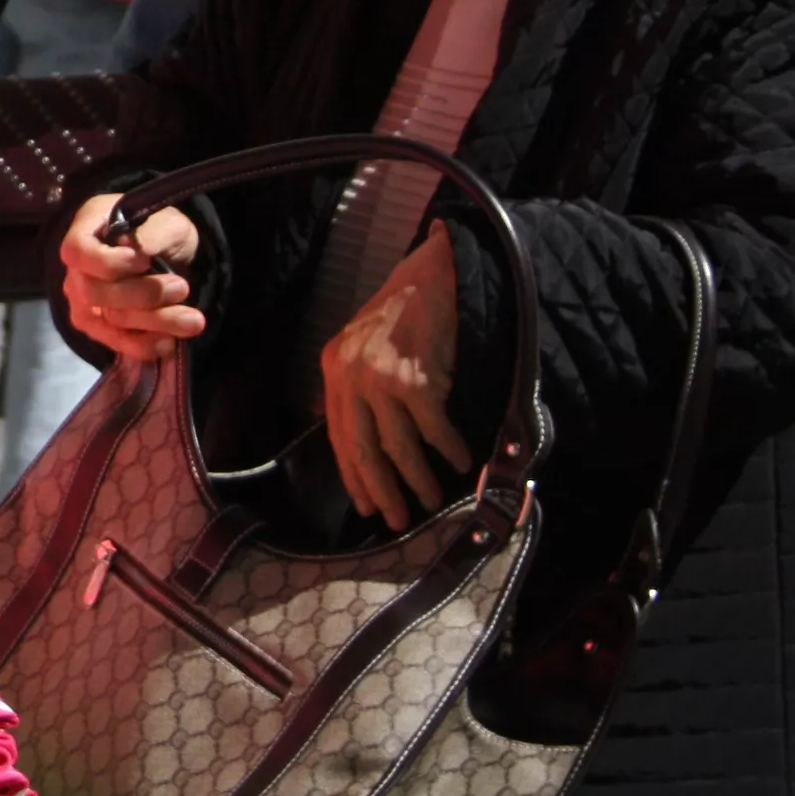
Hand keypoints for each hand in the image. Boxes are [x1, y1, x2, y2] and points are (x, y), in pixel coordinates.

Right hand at [60, 194, 202, 362]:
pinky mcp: (101, 329)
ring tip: (194, 319)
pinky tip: (171, 341)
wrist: (170, 253)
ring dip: (156, 321)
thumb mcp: (165, 224)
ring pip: (111, 321)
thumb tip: (131, 249)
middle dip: (142, 294)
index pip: (77, 252)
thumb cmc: (162, 230)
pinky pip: (118, 343)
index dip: (108, 262)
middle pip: (94, 293)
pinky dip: (146, 345)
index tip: (144, 261)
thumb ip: (148, 237)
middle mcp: (77, 271)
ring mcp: (85, 303)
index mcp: (86, 231)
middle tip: (182, 287)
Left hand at [322, 224, 471, 529]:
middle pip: (363, 449)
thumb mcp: (363, 345)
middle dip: (380, 490)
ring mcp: (382, 379)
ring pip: (398, 447)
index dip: (353, 475)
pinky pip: (433, 430)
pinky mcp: (416, 381)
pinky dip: (449, 450)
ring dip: (417, 480)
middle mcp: (352, 376)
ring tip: (431, 501)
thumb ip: (358, 387)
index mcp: (334, 369)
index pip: (338, 435)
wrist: (431, 275)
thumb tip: (365, 439)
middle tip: (395, 520)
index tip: (364, 505)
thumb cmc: (404, 312)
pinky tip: (460, 463)